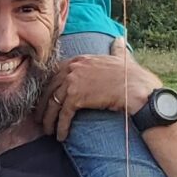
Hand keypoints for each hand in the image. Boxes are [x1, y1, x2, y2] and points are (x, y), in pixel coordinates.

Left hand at [38, 40, 156, 143]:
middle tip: (40, 118)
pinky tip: (61, 136)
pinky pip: (63, 114)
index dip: (49, 89)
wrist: (136, 88)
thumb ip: (117, 49)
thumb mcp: (122, 58)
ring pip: (53, 103)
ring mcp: (72, 81)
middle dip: (43, 105)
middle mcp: (73, 68)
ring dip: (49, 120)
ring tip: (48, 131)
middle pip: (50, 88)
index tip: (46, 100)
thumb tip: (119, 40)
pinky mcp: (76, 97)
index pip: (55, 74)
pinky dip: (60, 127)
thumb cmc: (132, 76)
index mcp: (79, 59)